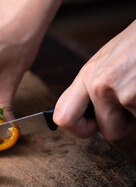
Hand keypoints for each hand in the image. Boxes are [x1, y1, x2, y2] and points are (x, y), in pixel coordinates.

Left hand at [54, 20, 135, 140]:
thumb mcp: (106, 61)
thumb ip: (92, 87)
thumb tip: (85, 116)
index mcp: (86, 76)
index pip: (63, 117)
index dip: (78, 129)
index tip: (91, 128)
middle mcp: (98, 85)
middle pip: (106, 131)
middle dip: (122, 125)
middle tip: (131, 104)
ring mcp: (120, 92)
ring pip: (130, 128)